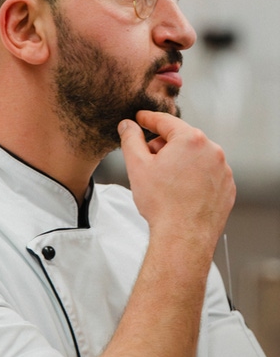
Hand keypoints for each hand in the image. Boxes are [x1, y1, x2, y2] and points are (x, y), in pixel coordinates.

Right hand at [119, 110, 235, 253]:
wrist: (183, 238)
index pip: (165, 121)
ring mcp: (223, 170)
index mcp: (191, 140)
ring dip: (180, 162)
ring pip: (196, 157)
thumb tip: (127, 126)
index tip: (140, 119)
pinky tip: (181, 192)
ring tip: (166, 183)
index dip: (148, 119)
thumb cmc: (162, 204)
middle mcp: (212, 151)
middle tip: (149, 163)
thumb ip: (131, 139)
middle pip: (182, 139)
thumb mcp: (137, 166)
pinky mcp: (227, 188)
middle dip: (164, 146)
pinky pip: (207, 174)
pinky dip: (194, 177)